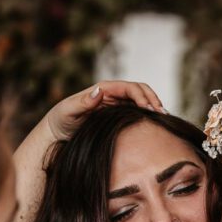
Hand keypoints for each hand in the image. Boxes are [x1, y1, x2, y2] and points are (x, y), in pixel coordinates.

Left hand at [43, 81, 163, 141]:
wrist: (58, 133)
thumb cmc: (61, 120)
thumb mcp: (68, 111)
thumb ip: (83, 102)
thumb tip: (99, 91)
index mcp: (104, 89)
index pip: (129, 87)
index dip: (142, 96)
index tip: (149, 109)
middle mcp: (113, 94)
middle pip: (140, 91)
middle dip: (152, 99)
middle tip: (162, 114)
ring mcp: (117, 105)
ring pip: (141, 101)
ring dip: (153, 107)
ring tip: (163, 119)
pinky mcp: (119, 115)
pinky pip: (137, 112)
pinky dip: (148, 116)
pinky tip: (155, 125)